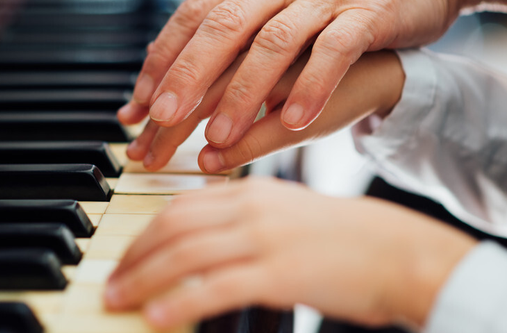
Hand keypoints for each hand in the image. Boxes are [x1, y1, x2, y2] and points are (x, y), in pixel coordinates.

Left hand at [104, 178, 476, 329]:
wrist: (395, 251)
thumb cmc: (345, 239)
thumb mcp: (289, 216)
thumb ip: (248, 221)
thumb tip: (208, 244)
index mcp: (254, 191)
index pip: (182, 205)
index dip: (146, 232)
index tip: (128, 255)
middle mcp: (253, 208)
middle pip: (175, 226)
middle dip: (134, 254)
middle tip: (111, 280)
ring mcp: (265, 238)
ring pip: (185, 253)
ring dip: (144, 278)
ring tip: (118, 300)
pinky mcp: (279, 272)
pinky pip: (215, 286)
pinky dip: (179, 301)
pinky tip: (157, 315)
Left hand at [118, 0, 506, 147]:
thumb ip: (242, 22)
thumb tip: (191, 70)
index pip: (192, 16)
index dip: (160, 62)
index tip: (137, 109)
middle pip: (222, 27)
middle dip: (186, 78)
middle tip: (161, 125)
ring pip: (273, 43)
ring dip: (242, 92)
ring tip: (220, 139)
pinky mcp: (368, 10)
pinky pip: (334, 50)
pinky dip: (311, 87)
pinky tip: (292, 123)